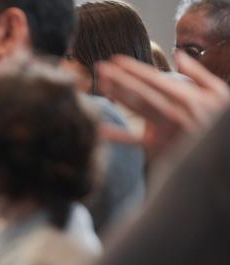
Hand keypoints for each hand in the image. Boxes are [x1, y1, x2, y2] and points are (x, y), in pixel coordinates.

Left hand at [97, 53, 229, 161]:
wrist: (218, 156)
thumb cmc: (216, 121)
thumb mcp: (217, 94)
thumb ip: (198, 73)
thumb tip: (178, 53)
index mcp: (188, 97)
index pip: (155, 79)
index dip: (134, 68)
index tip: (116, 59)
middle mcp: (175, 111)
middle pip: (142, 91)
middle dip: (120, 78)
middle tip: (100, 67)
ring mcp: (166, 130)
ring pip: (138, 108)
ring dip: (118, 94)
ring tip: (101, 83)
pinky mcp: (159, 149)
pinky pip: (135, 141)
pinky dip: (119, 136)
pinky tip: (101, 129)